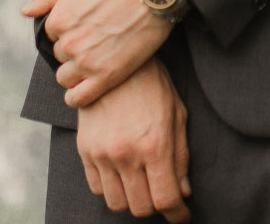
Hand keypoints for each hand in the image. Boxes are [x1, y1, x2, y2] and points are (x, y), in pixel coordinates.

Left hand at [22, 0, 172, 106]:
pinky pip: (79, 97)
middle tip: (95, 40)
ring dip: (75, 71)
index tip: (85, 25)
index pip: (52, 33)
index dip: (67, 29)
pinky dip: (77, 96)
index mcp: (59, 18)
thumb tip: (26, 11)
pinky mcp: (107, 76)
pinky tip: (85, 89)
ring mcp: (87, 62)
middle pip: (60, 54)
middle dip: (73, 48)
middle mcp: (69, 42)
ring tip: (95, 60)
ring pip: (65, 77)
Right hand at [74, 56, 191, 220]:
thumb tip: (183, 191)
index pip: (165, 200)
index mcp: (154, 145)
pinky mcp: (85, 150)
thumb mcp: (177, 116)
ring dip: (132, 201)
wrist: (113, 61)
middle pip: (140, 207)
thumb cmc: (153, 86)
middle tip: (163, 196)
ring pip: (116, 203)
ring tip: (143, 186)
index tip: (181, 216)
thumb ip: (181, 157)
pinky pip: (96, 188)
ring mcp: (102, 154)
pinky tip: (123, 176)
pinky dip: (111, 190)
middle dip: (156, 207)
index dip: (177, 214)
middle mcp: (126, 154)